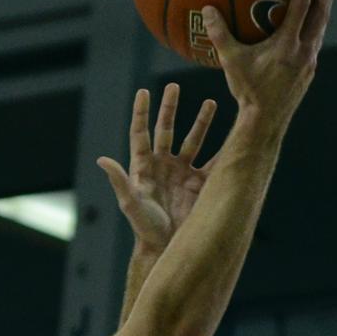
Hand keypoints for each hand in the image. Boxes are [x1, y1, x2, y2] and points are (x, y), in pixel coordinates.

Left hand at [96, 83, 217, 257]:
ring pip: (194, 141)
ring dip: (201, 122)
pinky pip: (214, 162)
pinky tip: (233, 134)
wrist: (168, 248)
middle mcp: (164, 166)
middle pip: (167, 130)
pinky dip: (223, 149)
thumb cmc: (145, 228)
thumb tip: (103, 159)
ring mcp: (183, 174)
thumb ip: (120, 181)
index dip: (142, 113)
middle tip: (174, 86)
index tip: (144, 92)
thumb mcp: (131, 204)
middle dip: (170, 108)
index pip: (141, 133)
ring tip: (212, 103)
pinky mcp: (201, 184)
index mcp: (144, 167)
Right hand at [198, 0, 335, 129]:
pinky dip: (314, 27)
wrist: (266, 122)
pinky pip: (314, 42)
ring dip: (324, 8)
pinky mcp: (309, 71)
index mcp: (288, 44)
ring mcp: (309, 62)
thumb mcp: (231, 61)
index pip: (301, 5)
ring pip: (321, 28)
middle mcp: (304, 50)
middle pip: (321, 14)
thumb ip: (220, 34)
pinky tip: (308, 25)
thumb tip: (207, 9)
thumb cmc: (247, 91)